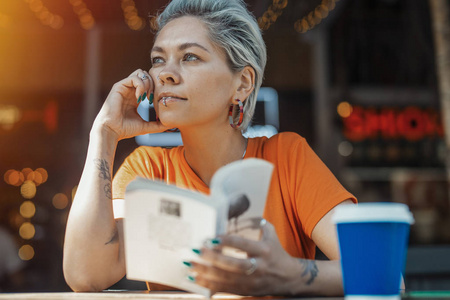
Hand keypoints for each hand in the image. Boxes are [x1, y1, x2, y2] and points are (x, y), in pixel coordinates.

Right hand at [93, 69, 168, 139]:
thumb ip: (157, 125)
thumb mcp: (145, 126)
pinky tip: (140, 97)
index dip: (155, 88)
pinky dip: (140, 85)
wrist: (112, 130)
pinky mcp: (119, 86)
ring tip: (146, 97)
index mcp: (135, 97)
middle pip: (145, 75)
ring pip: (140, 73)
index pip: (149, 83)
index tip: (155, 101)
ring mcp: (124, 87)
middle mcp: (130, 90)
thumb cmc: (125, 129)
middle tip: (152, 98)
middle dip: (153, 84)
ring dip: (147, 83)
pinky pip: (134, 77)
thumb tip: (169, 125)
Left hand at [189, 220, 309, 295]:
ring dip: (206, 272)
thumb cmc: (276, 252)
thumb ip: (255, 223)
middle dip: (214, 258)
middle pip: (234, 264)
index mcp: (264, 250)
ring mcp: (251, 281)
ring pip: (226, 279)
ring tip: (191, 265)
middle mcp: (258, 267)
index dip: (227, 241)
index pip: (244, 244)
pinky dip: (208, 284)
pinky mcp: (245, 291)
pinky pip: (224, 289)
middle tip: (198, 251)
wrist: (289, 278)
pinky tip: (195, 279)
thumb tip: (234, 213)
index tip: (212, 237)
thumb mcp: (271, 234)